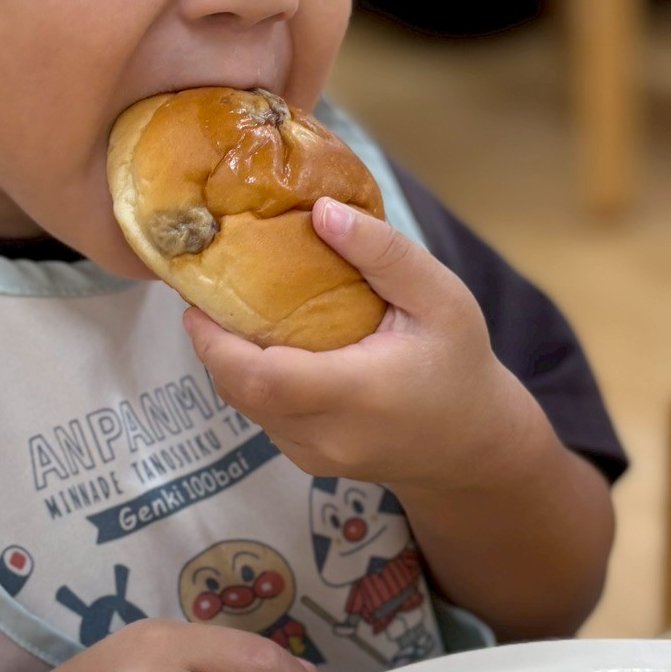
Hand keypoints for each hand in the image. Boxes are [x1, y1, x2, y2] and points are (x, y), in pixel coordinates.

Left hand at [183, 197, 537, 494]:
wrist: (473, 446)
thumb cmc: (459, 364)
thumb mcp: (440, 298)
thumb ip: (384, 254)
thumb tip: (321, 210)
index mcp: (359, 394)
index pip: (264, 379)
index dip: (217, 343)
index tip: (196, 300)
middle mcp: (329, 436)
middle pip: (241, 393)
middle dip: (213, 345)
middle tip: (207, 293)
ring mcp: (315, 456)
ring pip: (246, 407)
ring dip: (230, 362)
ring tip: (231, 310)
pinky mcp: (308, 461)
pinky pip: (263, 418)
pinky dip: (253, 381)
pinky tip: (265, 343)